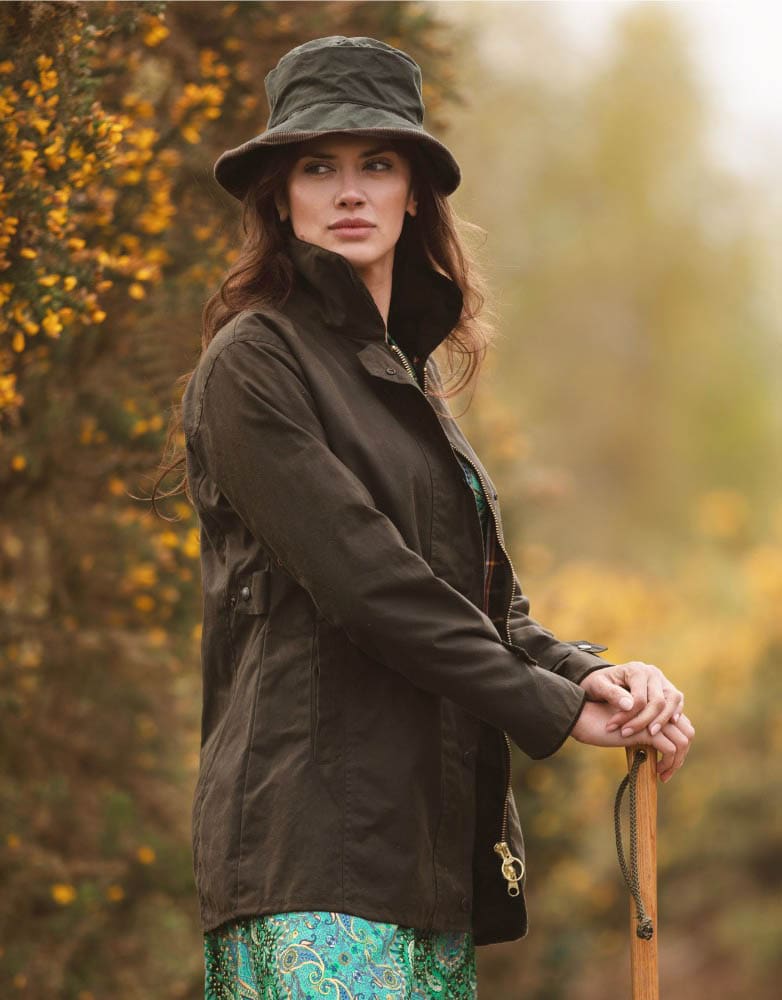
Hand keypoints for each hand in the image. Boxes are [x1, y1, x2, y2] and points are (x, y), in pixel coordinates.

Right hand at [571, 700, 694, 781]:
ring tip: (663, 774)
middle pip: (687, 732)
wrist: (583, 717)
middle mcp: (657, 711)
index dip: (679, 747)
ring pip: (682, 742)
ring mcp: (653, 719)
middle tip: (666, 773)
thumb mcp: (626, 730)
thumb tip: (657, 753)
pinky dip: (666, 762)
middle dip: (681, 756)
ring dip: (676, 762)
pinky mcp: (647, 730)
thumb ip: (642, 734)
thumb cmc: (599, 724)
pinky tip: (655, 771)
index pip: (681, 726)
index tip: (666, 764)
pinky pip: (669, 749)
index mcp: (653, 708)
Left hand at [579, 661, 684, 738]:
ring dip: (662, 720)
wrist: (607, 679)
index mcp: (636, 670)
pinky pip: (677, 703)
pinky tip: (663, 727)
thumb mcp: (598, 685)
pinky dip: (673, 715)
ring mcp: (663, 681)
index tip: (614, 727)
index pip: (640, 698)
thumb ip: (612, 693)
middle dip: (644, 721)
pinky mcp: (668, 690)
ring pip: (672, 701)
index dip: (628, 716)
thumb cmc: (600, 682)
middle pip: (658, 701)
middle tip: (626, 734)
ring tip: (650, 734)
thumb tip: (629, 705)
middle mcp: (653, 673)